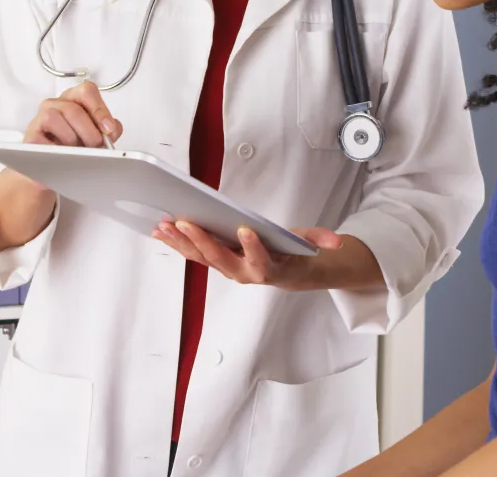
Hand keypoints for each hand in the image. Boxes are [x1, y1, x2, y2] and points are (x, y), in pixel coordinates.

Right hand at [22, 80, 120, 147]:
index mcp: (74, 99)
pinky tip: (63, 156)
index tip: (108, 128)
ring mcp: (40, 117)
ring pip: (53, 117)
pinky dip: (54, 148)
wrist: (54, 167)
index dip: (99, 109)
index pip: (86, 91)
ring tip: (77, 152)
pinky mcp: (30, 135)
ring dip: (70, 138)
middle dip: (89, 131)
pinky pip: (39, 137)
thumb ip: (109, 131)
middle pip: (73, 109)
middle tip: (95, 146)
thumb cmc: (76, 146)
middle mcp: (56, 104)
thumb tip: (111, 132)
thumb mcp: (97, 135)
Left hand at [152, 220, 343, 289]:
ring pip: (201, 258)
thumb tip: (336, 242)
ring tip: (165, 225)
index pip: (260, 260)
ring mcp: (226, 268)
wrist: (285, 273)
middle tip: (187, 222)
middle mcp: (243, 272)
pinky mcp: (214, 262)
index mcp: (268, 267)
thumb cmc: (292, 254)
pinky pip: (193, 255)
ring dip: (182, 242)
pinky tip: (161, 229)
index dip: (253, 247)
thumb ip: (320, 240)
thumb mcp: (309, 244)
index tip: (246, 230)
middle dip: (203, 241)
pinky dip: (177, 243)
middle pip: (221, 258)